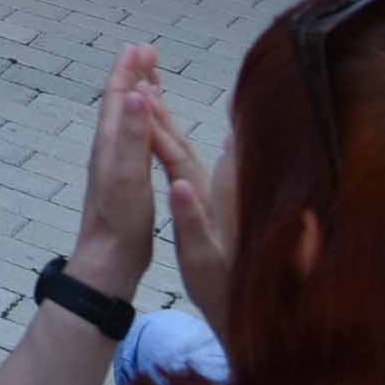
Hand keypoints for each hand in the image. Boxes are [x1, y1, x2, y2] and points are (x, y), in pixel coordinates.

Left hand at [62, 43, 163, 297]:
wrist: (109, 258)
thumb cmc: (121, 219)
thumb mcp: (129, 174)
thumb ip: (133, 134)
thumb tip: (136, 92)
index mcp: (109, 142)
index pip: (118, 95)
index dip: (129, 70)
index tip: (140, 46)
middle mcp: (108, 148)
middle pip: (120, 102)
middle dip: (132, 75)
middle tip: (146, 52)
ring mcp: (114, 164)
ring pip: (126, 120)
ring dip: (137, 96)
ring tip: (149, 81)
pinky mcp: (124, 180)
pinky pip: (133, 140)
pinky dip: (143, 124)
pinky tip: (149, 131)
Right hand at [144, 82, 229, 335]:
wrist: (246, 308)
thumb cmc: (222, 287)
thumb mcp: (203, 259)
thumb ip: (191, 220)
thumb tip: (177, 183)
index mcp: (209, 198)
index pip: (177, 154)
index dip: (158, 125)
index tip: (139, 93)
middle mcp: (215, 190)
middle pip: (183, 144)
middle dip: (162, 112)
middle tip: (142, 76)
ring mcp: (213, 196)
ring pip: (186, 150)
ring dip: (167, 123)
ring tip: (149, 94)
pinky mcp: (211, 204)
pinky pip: (188, 162)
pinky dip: (174, 143)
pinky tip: (168, 134)